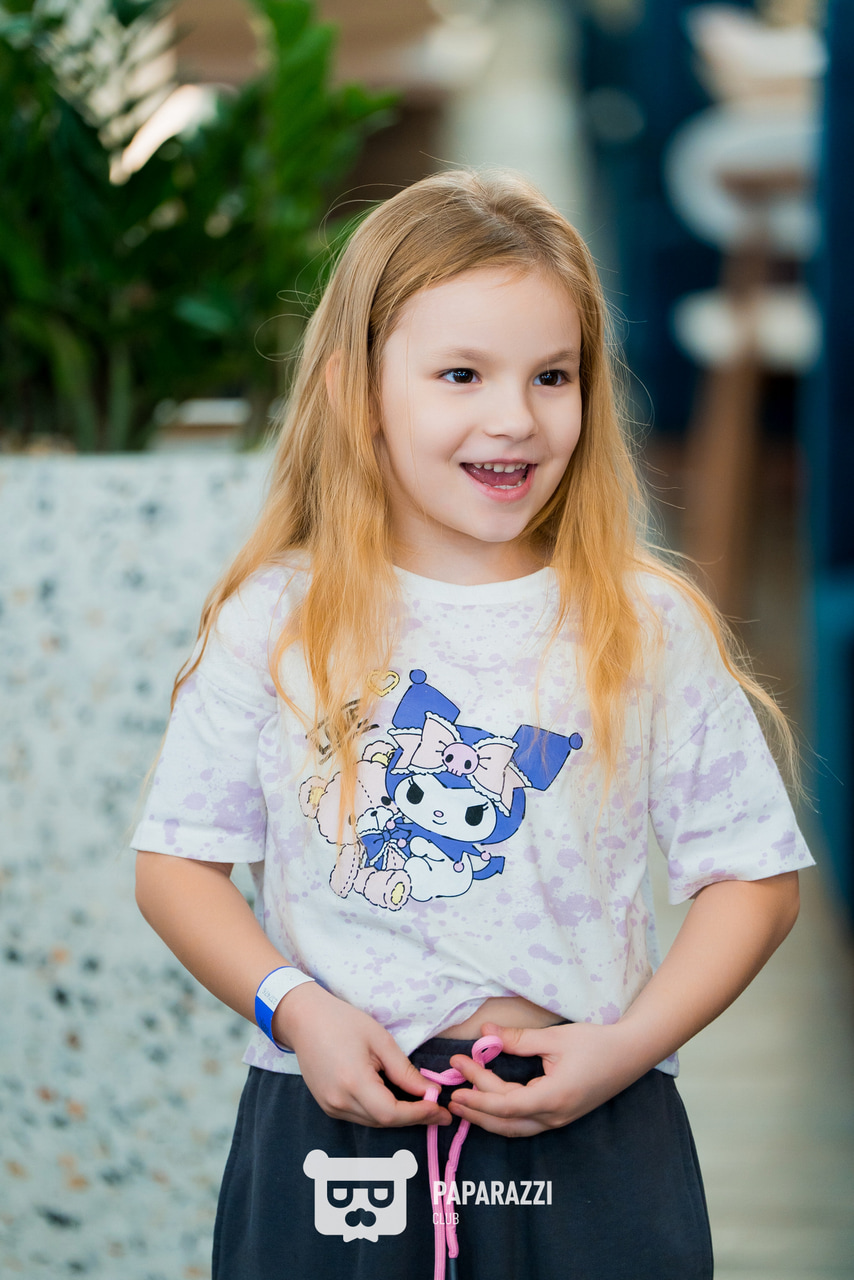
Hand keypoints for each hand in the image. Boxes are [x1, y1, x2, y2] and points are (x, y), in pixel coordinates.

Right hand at [274, 982, 451, 1128]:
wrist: (304, 1019)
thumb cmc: (343, 1021)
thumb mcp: (380, 1040)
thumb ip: (404, 1071)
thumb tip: (429, 1092)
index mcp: (353, 1082)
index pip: (392, 1113)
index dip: (419, 1114)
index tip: (440, 1108)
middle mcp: (339, 1101)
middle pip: (384, 1122)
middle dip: (414, 1118)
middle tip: (440, 1112)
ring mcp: (330, 1106)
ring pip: (372, 1122)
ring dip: (399, 1117)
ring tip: (423, 1107)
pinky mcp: (327, 1105)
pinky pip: (360, 1116)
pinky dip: (381, 1112)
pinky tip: (396, 1102)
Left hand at [447, 1020, 643, 1136]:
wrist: (630, 1054)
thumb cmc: (596, 1043)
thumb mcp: (555, 1038)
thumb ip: (517, 1040)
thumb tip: (485, 1034)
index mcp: (553, 1098)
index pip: (504, 1104)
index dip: (477, 1091)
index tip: (458, 1073)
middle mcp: (554, 1116)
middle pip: (505, 1120)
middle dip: (475, 1108)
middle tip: (451, 1092)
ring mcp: (558, 1120)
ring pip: (514, 1127)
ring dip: (486, 1118)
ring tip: (463, 1105)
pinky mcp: (560, 1116)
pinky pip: (525, 1123)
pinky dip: (503, 1117)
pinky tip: (489, 1107)